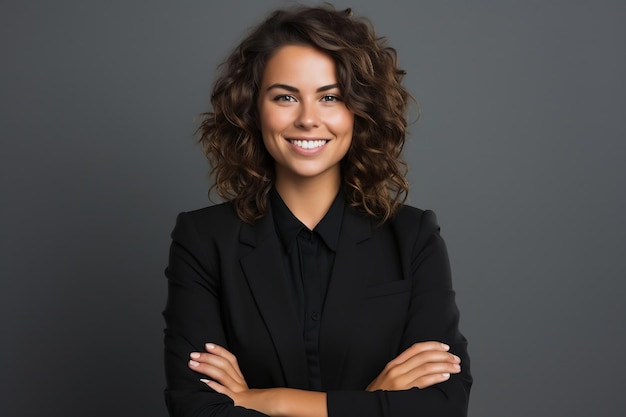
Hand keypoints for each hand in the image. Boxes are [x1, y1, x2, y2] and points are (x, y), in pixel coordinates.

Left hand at [188, 344, 324, 415]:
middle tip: (194, 354)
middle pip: (224, 364)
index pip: (230, 359)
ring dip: (206, 367)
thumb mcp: (244, 392)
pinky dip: (214, 386)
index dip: (219, 351)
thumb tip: (217, 379)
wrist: (272, 409)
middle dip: (208, 357)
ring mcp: (238, 391)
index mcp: (241, 379)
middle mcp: (239, 382)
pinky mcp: (236, 401)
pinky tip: (203, 382)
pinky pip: (224, 392)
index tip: (207, 345)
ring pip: (222, 374)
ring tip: (193, 363)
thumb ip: (234, 385)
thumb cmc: (258, 405)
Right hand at [366, 341, 460, 390]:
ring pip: (425, 367)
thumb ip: (402, 369)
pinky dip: (436, 377)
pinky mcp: (403, 391)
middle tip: (455, 358)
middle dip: (442, 356)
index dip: (432, 346)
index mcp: (394, 364)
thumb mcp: (388, 376)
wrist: (368, 405)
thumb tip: (423, 364)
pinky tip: (445, 376)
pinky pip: (422, 381)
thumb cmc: (380, 393)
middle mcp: (396, 369)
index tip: (445, 347)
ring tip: (455, 367)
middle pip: (423, 356)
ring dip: (444, 366)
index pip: (416, 348)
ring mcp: (399, 380)